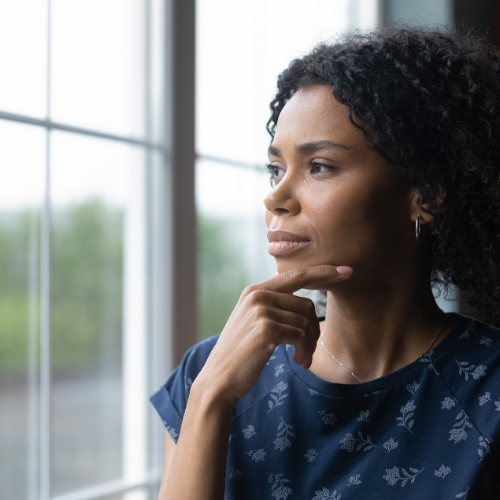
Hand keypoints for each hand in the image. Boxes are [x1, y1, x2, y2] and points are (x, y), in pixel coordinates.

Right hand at [193, 265, 352, 406]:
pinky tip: (299, 362)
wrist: (219, 378)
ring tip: (303, 359)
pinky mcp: (267, 328)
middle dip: (315, 328)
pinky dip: (305, 351)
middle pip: (306, 303)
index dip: (323, 272)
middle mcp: (257, 295)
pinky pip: (301, 335)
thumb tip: (306, 306)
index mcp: (255, 290)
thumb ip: (273, 307)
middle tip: (310, 350)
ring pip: (305, 321)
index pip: (296, 274)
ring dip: (310, 344)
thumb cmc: (241, 353)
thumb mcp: (253, 321)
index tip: (347, 271)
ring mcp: (261, 310)